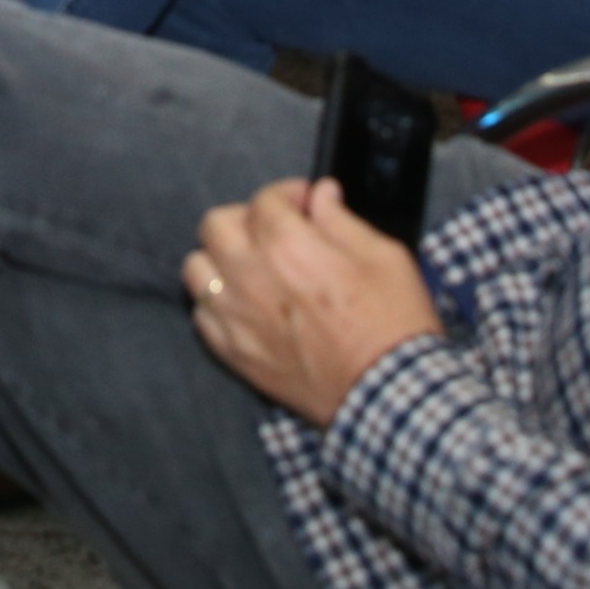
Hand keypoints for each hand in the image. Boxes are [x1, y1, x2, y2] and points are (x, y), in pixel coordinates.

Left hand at [186, 178, 439, 426]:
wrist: (386, 394)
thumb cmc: (392, 326)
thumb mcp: (383, 257)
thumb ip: (342, 220)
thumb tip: (322, 195)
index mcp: (288, 245)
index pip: (265, 199)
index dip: (289, 194)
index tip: (307, 205)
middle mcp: (250, 276)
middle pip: (216, 225)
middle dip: (246, 219)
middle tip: (276, 232)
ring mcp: (236, 317)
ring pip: (197, 268)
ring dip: (221, 259)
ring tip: (252, 267)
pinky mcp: (234, 353)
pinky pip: (202, 315)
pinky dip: (217, 303)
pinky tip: (246, 306)